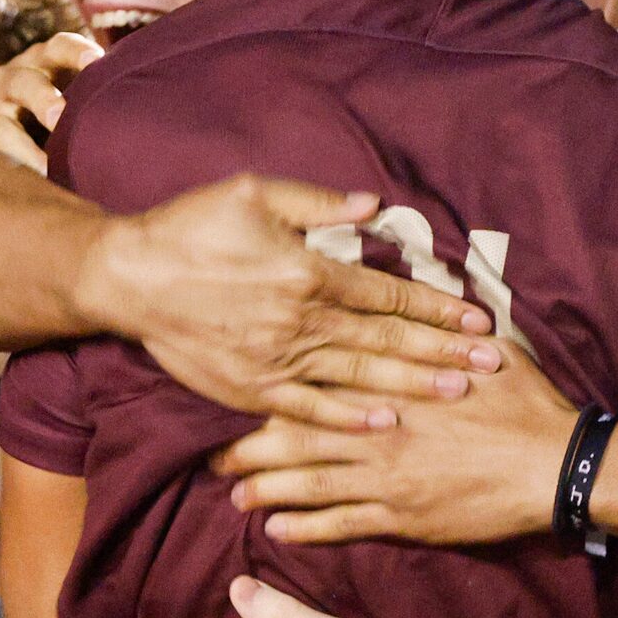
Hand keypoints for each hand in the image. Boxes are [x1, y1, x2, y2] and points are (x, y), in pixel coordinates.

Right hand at [0, 33, 104, 170]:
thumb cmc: (44, 112)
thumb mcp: (66, 91)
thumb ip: (96, 94)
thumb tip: (162, 112)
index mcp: (43, 62)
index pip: (58, 47)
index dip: (76, 52)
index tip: (98, 60)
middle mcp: (14, 77)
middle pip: (26, 80)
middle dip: (43, 96)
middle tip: (61, 114)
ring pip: (3, 121)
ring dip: (24, 142)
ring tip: (46, 162)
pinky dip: (17, 164)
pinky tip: (38, 181)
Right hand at [84, 176, 499, 431]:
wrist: (127, 277)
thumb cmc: (190, 227)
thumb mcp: (253, 193)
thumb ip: (317, 202)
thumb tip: (373, 206)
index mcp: (306, 270)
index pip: (388, 293)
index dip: (437, 306)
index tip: (478, 318)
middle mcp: (300, 320)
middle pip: (386, 338)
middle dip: (444, 351)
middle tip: (490, 362)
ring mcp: (276, 360)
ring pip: (358, 375)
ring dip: (412, 384)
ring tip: (457, 392)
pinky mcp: (251, 388)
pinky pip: (309, 408)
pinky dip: (349, 417)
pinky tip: (385, 423)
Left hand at [214, 335, 579, 544]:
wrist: (555, 466)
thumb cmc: (525, 403)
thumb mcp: (487, 347)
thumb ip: (447, 327)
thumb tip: (433, 293)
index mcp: (393, 384)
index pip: (319, 381)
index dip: (275, 387)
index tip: (241, 387)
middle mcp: (378, 429)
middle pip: (296, 436)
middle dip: (249, 449)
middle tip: (211, 456)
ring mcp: (385, 477)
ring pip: (308, 484)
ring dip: (267, 491)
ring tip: (234, 497)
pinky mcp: (402, 517)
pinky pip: (340, 524)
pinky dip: (306, 528)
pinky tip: (277, 530)